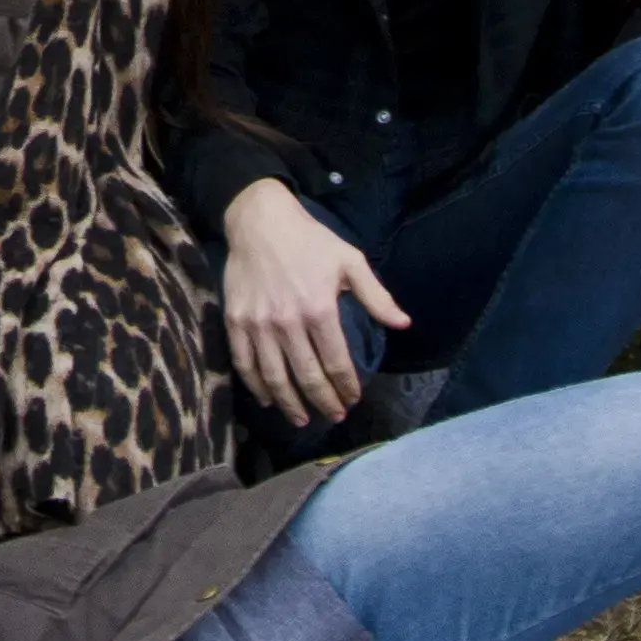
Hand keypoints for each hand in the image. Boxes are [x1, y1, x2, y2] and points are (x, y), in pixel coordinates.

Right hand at [219, 179, 406, 426]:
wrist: (259, 220)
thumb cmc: (309, 240)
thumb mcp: (350, 260)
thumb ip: (376, 296)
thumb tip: (404, 324)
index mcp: (319, 309)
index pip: (336, 362)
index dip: (346, 386)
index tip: (353, 399)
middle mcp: (288, 322)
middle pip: (308, 376)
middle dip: (324, 402)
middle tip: (334, 416)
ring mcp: (258, 324)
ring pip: (275, 377)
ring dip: (291, 404)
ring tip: (302, 419)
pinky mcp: (236, 322)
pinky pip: (245, 363)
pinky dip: (256, 387)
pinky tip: (268, 399)